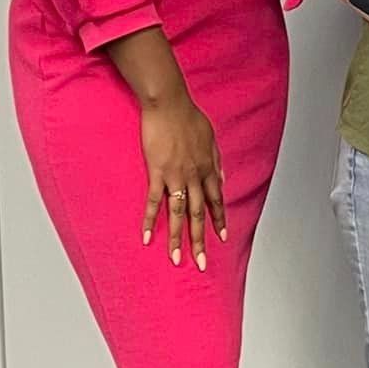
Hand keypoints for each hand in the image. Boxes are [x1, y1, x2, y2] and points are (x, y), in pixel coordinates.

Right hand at [140, 90, 224, 268]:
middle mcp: (195, 176)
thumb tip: (222, 178)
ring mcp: (175, 176)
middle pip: (198, 214)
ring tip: (176, 259)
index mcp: (208, 168)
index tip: (222, 238)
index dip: (219, 220)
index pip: (216, 201)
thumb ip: (217, 161)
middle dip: (200, 240)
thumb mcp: (211, 139)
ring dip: (177, 238)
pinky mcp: (156, 172)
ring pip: (178, 214)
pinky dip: (149, 220)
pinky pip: (153, 201)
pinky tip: (146, 237)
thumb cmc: (189, 117)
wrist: (169, 104)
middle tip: (202, 263)